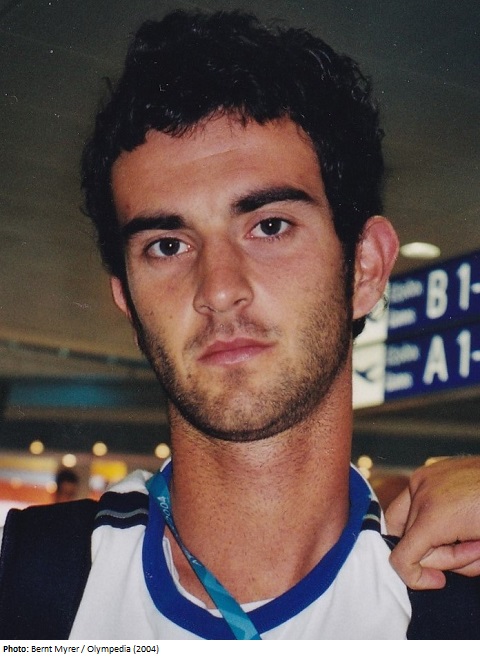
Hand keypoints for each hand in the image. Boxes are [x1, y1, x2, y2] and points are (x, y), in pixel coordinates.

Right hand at [385, 456, 479, 589]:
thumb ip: (451, 563)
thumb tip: (430, 568)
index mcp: (434, 517)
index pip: (401, 559)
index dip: (416, 578)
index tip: (438, 580)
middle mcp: (421, 493)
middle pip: (407, 540)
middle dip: (434, 552)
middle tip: (468, 549)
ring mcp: (422, 478)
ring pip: (406, 521)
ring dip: (432, 534)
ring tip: (469, 532)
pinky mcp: (428, 471)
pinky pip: (412, 501)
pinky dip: (428, 514)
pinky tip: (457, 516)